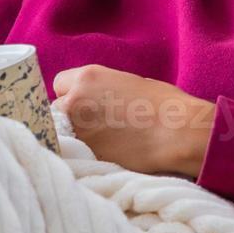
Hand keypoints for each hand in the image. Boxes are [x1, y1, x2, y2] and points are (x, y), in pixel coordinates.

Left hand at [51, 64, 216, 176]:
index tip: (84, 103)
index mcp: (87, 78)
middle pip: (56, 109)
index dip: (72, 93)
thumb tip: (91, 99)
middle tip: (93, 124)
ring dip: (75, 136)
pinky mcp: (86, 154)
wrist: (178, 133)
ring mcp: (78, 130)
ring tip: (101, 140)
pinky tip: (104, 152)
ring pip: (62, 133)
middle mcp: (75, 101)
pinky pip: (74, 153)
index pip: (59, 84)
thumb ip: (100, 88)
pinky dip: (84, 154)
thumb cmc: (163, 104)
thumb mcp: (126, 82)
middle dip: (70, 115)